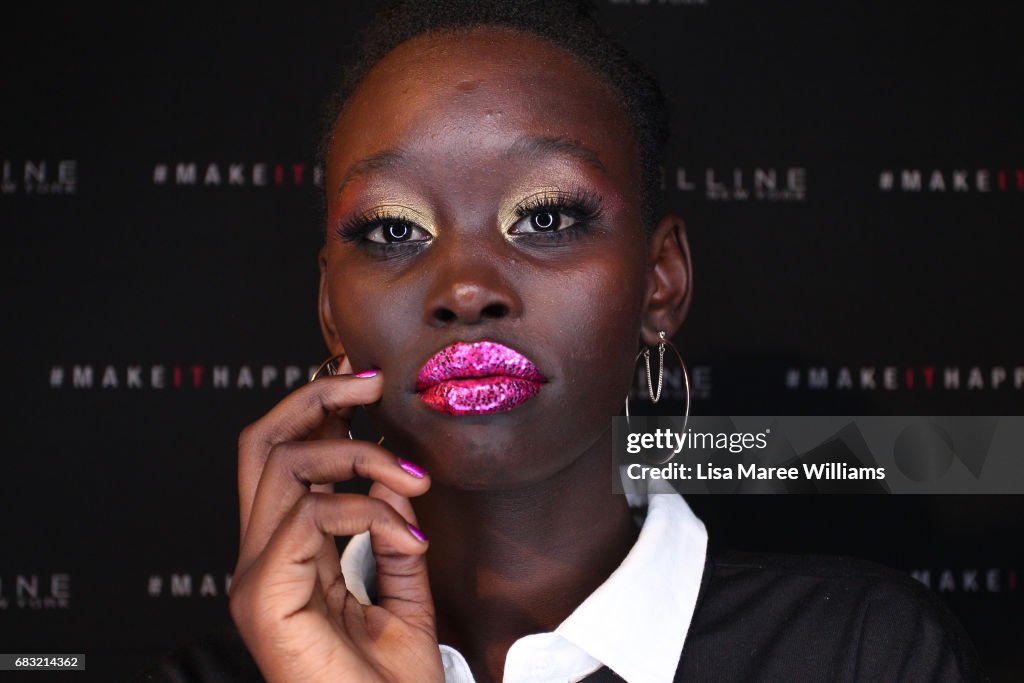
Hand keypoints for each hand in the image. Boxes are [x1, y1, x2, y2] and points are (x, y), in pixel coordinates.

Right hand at [229, 363, 442, 681]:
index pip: (282, 460)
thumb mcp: (402, 593)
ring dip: (361, 456)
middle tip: (369, 382)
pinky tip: (407, 536)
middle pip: (261, 444)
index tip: (367, 386)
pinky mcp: (265, 596)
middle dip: (314, 398)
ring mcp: (255, 577)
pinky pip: (311, 515)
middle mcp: (261, 559)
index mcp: (287, 556)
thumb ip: (393, 536)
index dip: (317, 411)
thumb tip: (397, 479)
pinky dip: (368, 510)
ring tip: (414, 478)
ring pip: (285, 465)